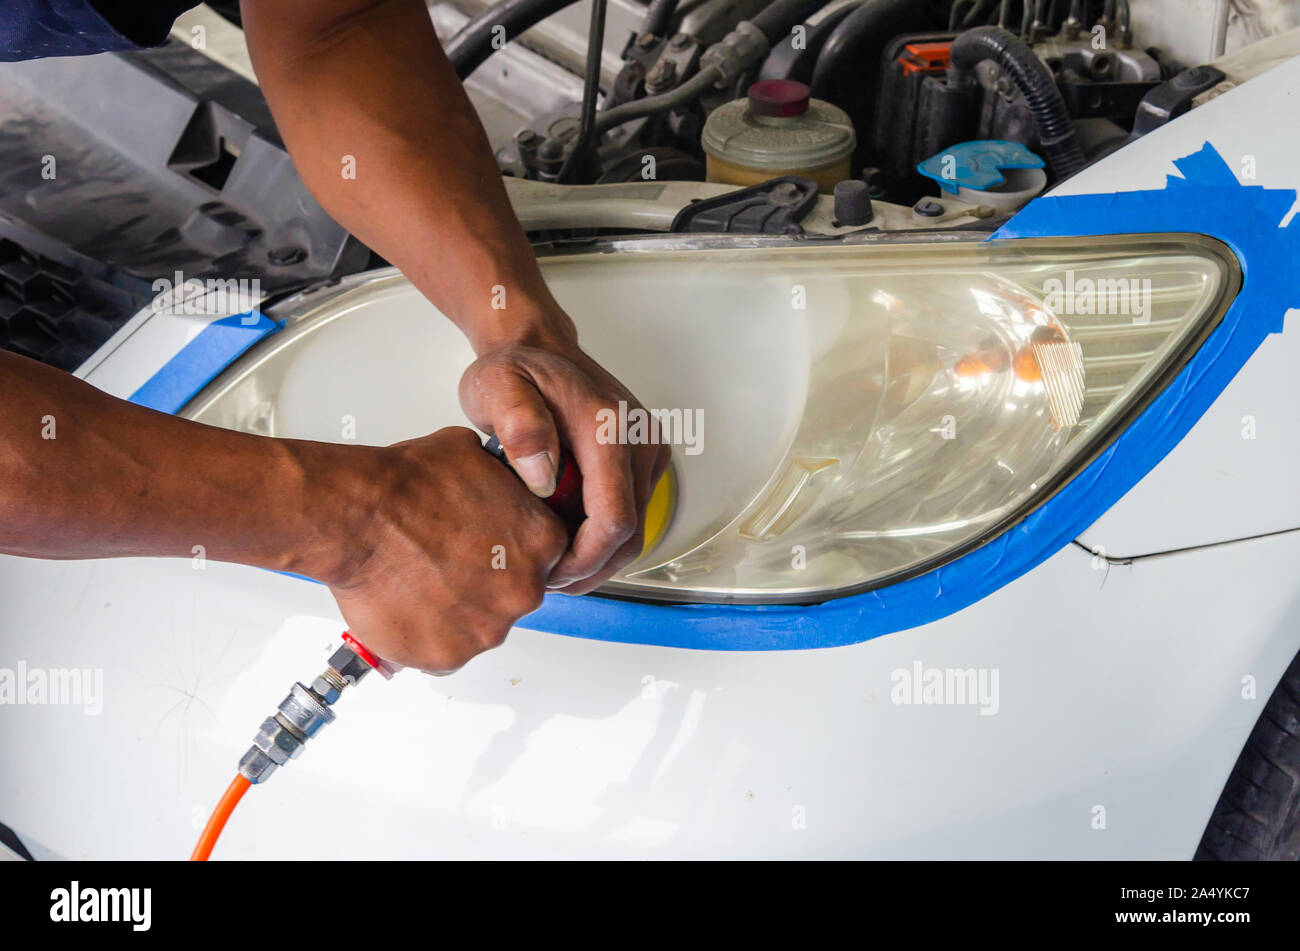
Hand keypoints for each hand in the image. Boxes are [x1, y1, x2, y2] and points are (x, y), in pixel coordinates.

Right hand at [321, 427, 568, 673]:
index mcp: (542, 542)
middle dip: (484, 583)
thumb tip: (498, 482)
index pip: (543, 555)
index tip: (484, 548)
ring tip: (419, 582)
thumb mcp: (475, 456)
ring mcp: (487, 629)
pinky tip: (405, 605)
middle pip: (513, 594)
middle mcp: (524, 590)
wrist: (358, 518)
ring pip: (478, 626)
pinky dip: (425, 636)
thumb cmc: (407, 487)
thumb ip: (502, 482)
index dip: (509, 550)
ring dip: (454, 611)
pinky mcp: (448, 656)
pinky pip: (443, 652)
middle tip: (446, 565)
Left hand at [459, 314, 670, 594]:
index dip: (584, 560)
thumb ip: (518, 424)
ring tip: (552, 564)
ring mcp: (647, 451)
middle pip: (631, 535)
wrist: (537, 346)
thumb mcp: (496, 386)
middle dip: (590, 568)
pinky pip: (631, 514)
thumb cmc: (515, 369)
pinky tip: (564, 538)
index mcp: (609, 428)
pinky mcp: (644, 460)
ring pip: (634, 532)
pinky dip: (601, 538)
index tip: (548, 572)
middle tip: (545, 578)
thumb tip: (543, 474)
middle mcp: (640, 440)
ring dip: (597, 558)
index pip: (614, 520)